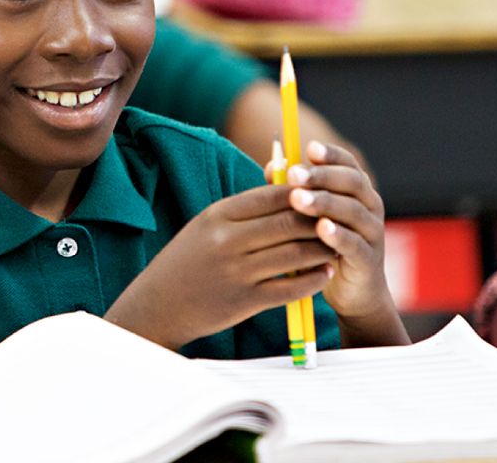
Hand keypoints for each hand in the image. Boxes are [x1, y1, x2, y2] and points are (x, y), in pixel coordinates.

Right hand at [105, 184, 335, 350]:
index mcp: (217, 215)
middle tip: (338, 218)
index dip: (302, 192)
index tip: (321, 192)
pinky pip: (290, 287)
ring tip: (335, 245)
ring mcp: (237, 271)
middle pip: (287, 222)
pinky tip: (323, 274)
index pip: (270, 195)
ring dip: (322, 248)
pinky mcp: (245, 300)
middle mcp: (227, 240)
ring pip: (295, 253)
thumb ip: (242, 210)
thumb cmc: (187, 261)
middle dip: (318, 219)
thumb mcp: (206, 226)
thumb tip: (286, 191)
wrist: (158, 304)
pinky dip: (313, 280)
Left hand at [287, 141, 408, 345]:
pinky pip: (356, 244)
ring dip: (325, 203)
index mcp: (356, 191)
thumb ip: (294, 190)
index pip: (348, 163)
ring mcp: (372, 233)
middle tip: (294, 174)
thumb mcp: (309, 216)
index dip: (331, 154)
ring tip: (298, 200)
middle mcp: (369, 207)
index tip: (309, 147)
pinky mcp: (369, 260)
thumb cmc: (323, 245)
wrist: (352, 292)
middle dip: (321, 176)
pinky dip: (338, 235)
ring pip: (353, 211)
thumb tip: (273, 166)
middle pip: (351, 182)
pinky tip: (320, 229)